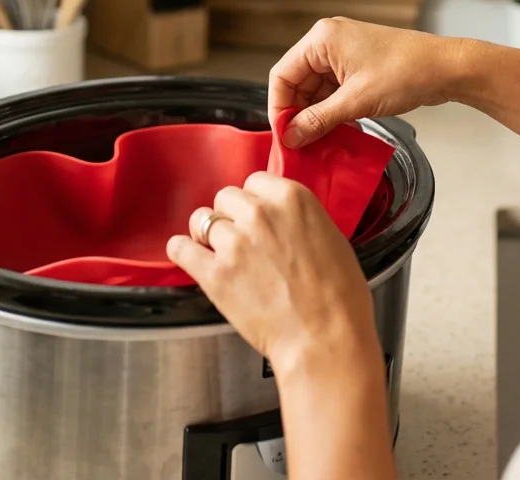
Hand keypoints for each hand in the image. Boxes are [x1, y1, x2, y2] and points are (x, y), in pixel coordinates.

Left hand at [166, 171, 379, 374]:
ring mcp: (233, 242)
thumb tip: (284, 222)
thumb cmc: (339, 298)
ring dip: (208, 235)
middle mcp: (258, 213)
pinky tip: (190, 257)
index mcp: (292, 198)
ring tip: (219, 253)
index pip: (254, 181)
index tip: (256, 217)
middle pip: (226, 198)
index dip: (254, 202)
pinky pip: (180, 249)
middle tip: (241, 240)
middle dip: (231, 217)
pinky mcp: (214, 273)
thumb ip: (299, 220)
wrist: (326, 339)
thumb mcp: (332, 239)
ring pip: (202, 220)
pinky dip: (183, 252)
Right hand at [269, 17, 464, 147]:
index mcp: (322, 39)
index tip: (284, 135)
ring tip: (321, 142)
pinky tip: (339, 131)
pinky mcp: (358, 67)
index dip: (280, 108)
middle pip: (298, 84)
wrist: (448, 68)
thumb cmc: (407, 72)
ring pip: (316, 91)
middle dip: (300, 114)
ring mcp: (344, 54)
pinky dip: (334, 111)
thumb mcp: (356, 101)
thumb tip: (291, 137)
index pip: (282, 75)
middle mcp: (329, 42)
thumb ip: (318, 120)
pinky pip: (334, 91)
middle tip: (302, 144)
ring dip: (318, 116)